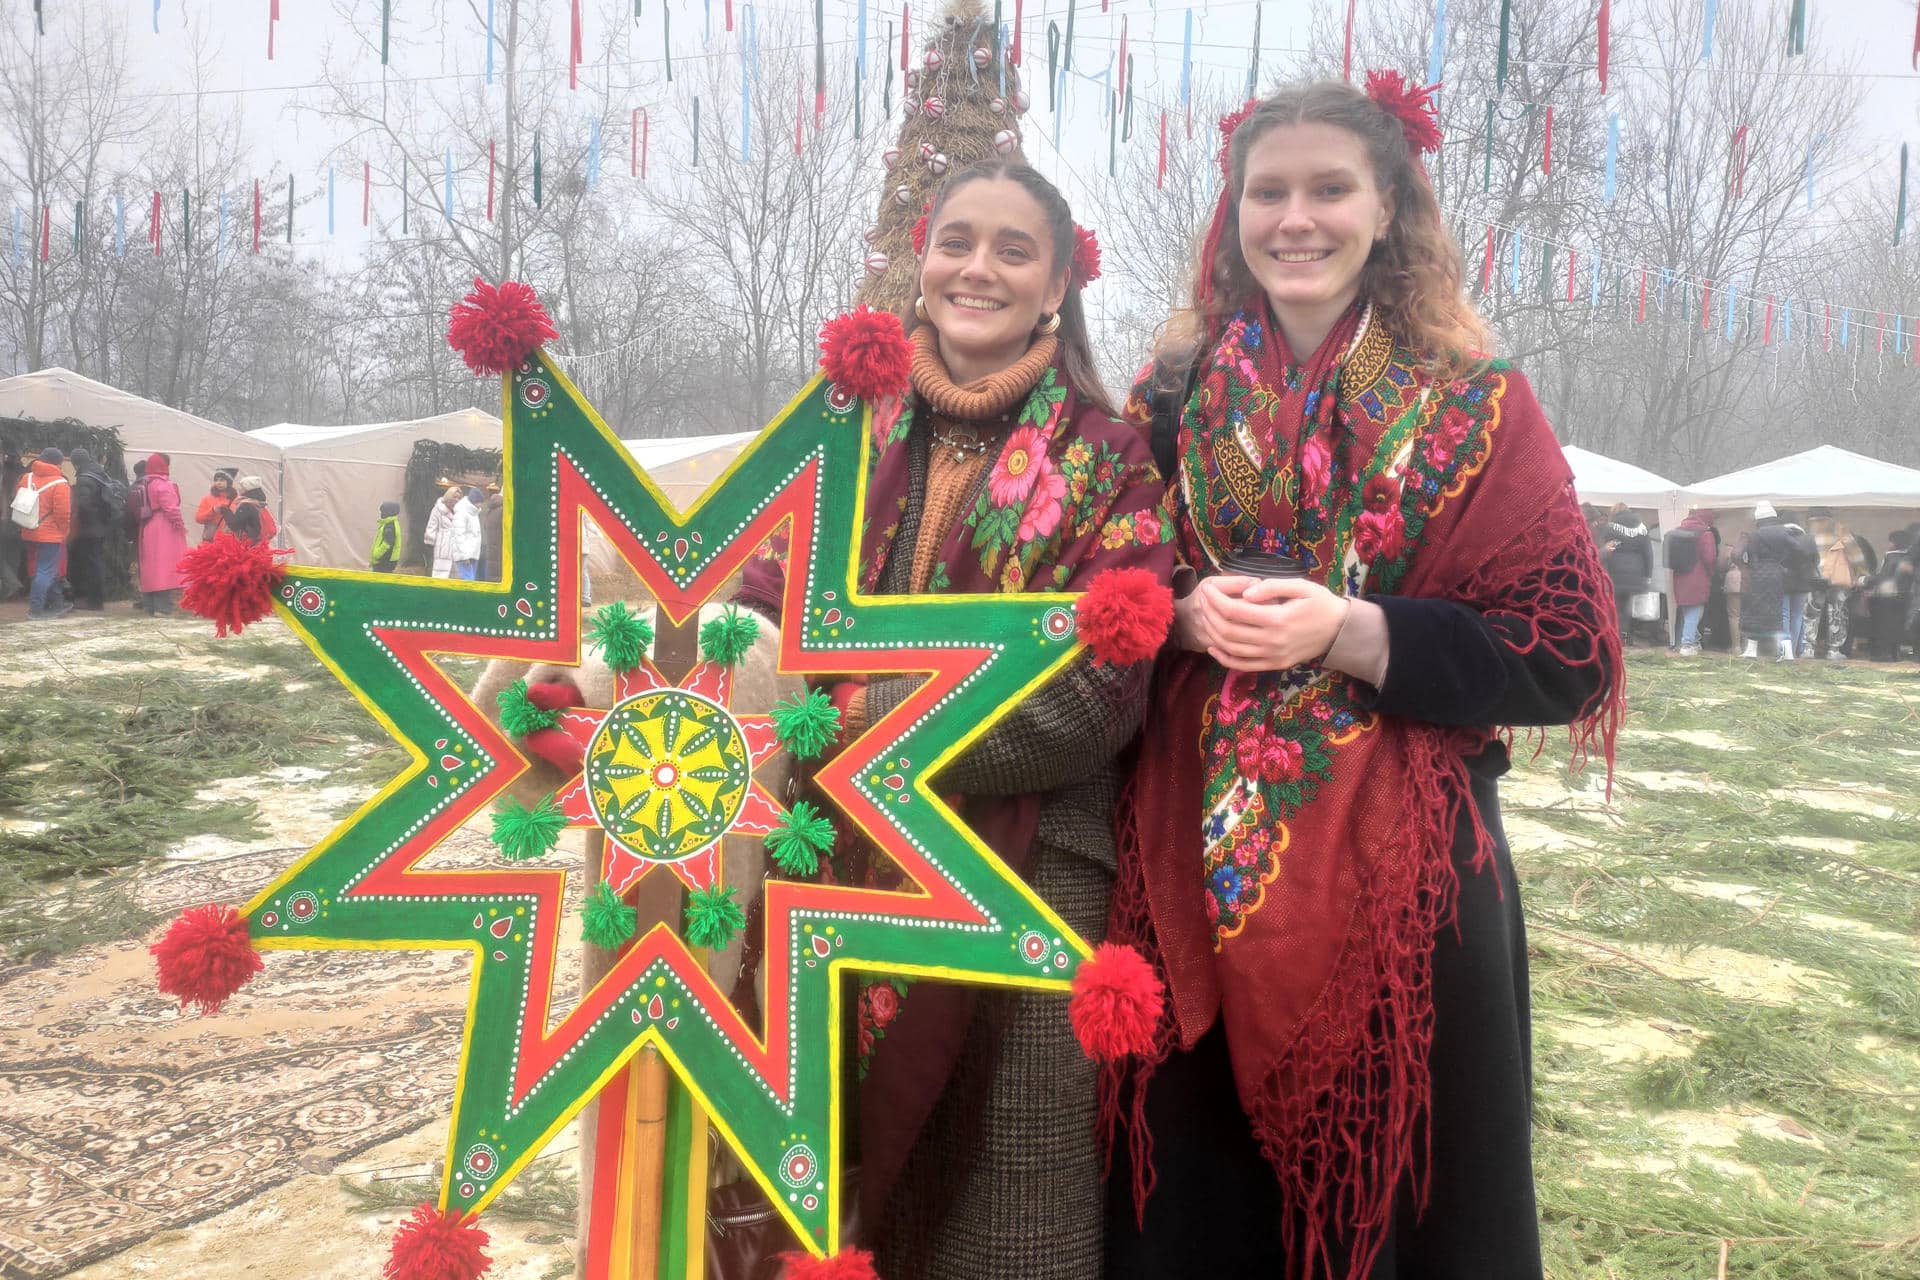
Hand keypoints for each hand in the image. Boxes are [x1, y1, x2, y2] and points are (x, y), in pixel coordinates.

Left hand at [1181, 574, 1350, 672]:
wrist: (1340, 630)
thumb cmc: (1320, 603)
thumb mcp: (1301, 586)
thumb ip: (1272, 587)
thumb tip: (1245, 594)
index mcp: (1278, 619)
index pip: (1234, 610)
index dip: (1216, 599)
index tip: (1207, 588)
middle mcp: (1272, 641)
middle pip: (1227, 630)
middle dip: (1210, 613)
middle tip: (1203, 600)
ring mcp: (1272, 656)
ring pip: (1231, 649)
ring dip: (1212, 633)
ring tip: (1205, 617)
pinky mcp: (1274, 665)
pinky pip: (1243, 666)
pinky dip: (1224, 658)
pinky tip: (1213, 646)